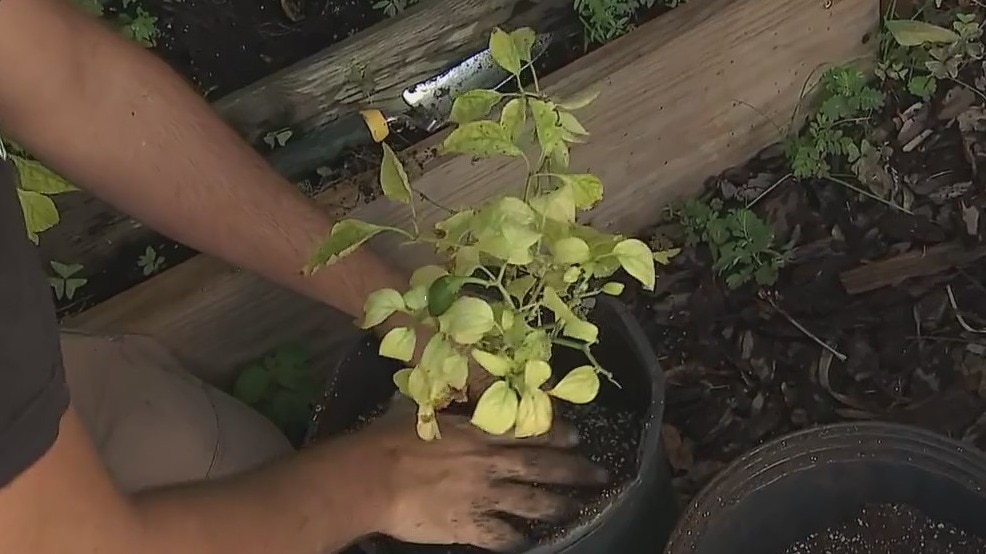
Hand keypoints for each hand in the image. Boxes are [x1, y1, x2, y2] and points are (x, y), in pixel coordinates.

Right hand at [334, 401, 607, 550]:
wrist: (371, 476)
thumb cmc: (389, 438)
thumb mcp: (425, 412)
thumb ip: (449, 410)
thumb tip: (453, 393)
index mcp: (478, 432)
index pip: (528, 431)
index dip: (556, 434)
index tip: (576, 437)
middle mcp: (489, 463)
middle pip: (542, 466)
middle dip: (575, 470)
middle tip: (600, 474)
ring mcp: (482, 496)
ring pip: (533, 501)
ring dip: (559, 505)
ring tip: (579, 508)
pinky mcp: (468, 526)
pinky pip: (502, 536)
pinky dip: (519, 540)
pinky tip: (531, 543)